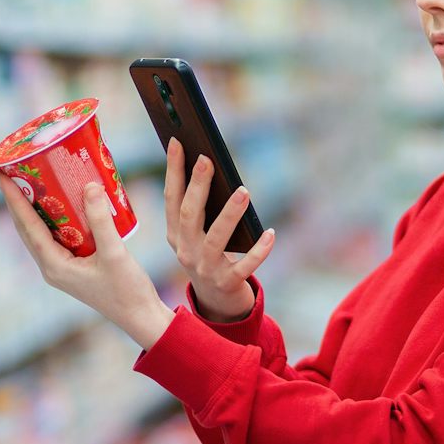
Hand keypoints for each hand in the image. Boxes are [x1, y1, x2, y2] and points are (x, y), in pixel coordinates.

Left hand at [0, 172, 172, 348]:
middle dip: (15, 198)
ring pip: (38, 231)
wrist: (140, 317)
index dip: (13, 198)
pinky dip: (51, 216)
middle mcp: (51, 267)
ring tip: (25, 180)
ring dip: (30, 206)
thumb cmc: (127, 290)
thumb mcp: (115, 253)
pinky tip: (58, 201)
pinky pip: (55, 235)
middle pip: (26, 227)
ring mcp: (61, 267)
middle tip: (6, 169)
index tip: (0, 173)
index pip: (27, 225)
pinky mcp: (73, 265)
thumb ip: (101, 220)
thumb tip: (89, 185)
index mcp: (54, 266)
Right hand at [163, 138, 276, 321]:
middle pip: (189, 215)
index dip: (173, 170)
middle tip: (207, 159)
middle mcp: (186, 250)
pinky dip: (258, 251)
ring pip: (216, 239)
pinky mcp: (227, 283)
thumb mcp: (198, 234)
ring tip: (244, 191)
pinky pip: (244, 266)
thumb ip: (201, 208)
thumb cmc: (210, 255)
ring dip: (229, 214)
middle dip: (197, 186)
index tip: (177, 142)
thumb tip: (210, 167)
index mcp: (175, 234)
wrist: (216, 302)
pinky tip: (271, 233)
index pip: (171, 198)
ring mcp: (205, 269)